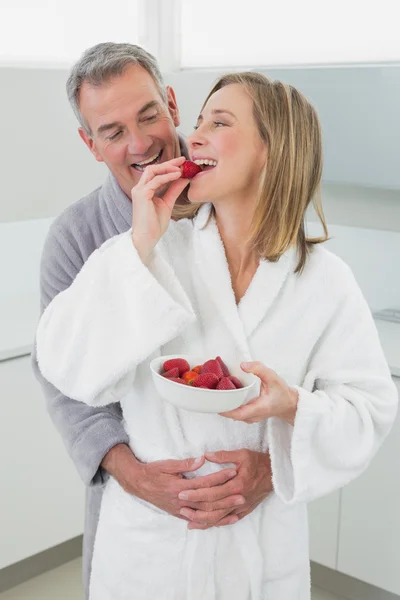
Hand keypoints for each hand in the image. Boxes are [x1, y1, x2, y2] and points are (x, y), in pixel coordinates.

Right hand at [111, 449, 240, 523]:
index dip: (219, 477)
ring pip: (205, 513)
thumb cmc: (152, 471)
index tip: (233, 471)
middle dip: (226, 497)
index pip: (204, 482)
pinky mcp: (180, 514)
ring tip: (238, 507)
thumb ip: (185, 464)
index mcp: (178, 487)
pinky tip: (225, 519)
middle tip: (242, 493)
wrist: (138, 484)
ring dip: (223, 510)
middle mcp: (181, 501)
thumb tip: (202, 459)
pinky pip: (199, 519)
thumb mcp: (166, 464)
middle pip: (208, 501)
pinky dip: (213, 520)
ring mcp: (181, 510)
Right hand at [131, 157, 188, 261]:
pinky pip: (155, 181)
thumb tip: (184, 178)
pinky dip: (167, 176)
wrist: (146, 238)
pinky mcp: (141, 195)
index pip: (156, 173)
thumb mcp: (167, 203)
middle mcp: (140, 188)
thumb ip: (174, 190)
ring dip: (168, 168)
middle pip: (153, 168)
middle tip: (183, 160)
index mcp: (145, 190)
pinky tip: (177, 175)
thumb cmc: (154, 225)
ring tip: (181, 169)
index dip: (169, 166)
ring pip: (153, 171)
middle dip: (169, 163)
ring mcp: (139, 190)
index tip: (182, 162)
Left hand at [178, 449, 272, 529]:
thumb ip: (223, 456)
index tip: (182, 492)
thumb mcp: (242, 454)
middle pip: (213, 508)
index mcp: (236, 485)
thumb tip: (206, 455)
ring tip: (188, 520)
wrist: (276, 474)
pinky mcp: (244, 511)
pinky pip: (227, 520)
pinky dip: (216, 524)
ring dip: (203, 520)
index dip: (196, 493)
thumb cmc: (259, 462)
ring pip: (219, 518)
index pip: (211, 492)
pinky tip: (206, 524)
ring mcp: (241, 507)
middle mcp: (238, 499)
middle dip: (195, 508)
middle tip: (180, 506)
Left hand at [219, 362, 298, 424]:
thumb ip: (259, 369)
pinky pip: (236, 413)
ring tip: (215, 394)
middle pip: (232, 415)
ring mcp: (250, 418)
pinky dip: (229, 406)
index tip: (214, 402)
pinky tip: (224, 397)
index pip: (238, 413)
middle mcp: (253, 416)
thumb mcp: (273, 376)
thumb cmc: (282, 391)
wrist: (289, 404)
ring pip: (233, 415)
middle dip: (220, 405)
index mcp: (259, 408)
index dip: (225, 409)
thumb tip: (242, 365)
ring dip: (224, 406)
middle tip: (210, 394)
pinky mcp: (249, 416)